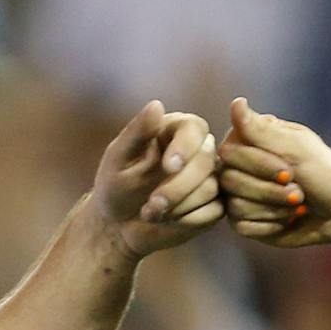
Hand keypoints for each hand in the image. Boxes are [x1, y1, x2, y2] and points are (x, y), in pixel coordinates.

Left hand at [92, 101, 221, 258]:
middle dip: (177, 187)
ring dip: (179, 206)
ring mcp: (209, 178)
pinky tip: (168, 221)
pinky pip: (214, 210)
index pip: (195, 128)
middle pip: (205, 161)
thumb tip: (156, 104)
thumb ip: (137, 131)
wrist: (118, 225)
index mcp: (175, 130)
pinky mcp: (213, 204)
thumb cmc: (115, 185)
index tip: (169, 167)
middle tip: (151, 206)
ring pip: (211, 188)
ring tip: (150, 213)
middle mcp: (198, 150)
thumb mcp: (119, 158)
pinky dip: (189, 219)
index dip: (186, 147)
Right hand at [218, 97, 330, 247]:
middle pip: (229, 181)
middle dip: (269, 190)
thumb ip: (260, 129)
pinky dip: (270, 225)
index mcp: (250, 143)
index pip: (229, 153)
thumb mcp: (295, 147)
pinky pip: (241, 226)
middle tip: (299, 191)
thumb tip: (236, 102)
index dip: (258, 165)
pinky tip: (287, 220)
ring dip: (273, 208)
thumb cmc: (325, 173)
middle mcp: (241, 168)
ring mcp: (241, 195)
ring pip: (235, 206)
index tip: (289, 170)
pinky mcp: (246, 221)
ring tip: (297, 205)